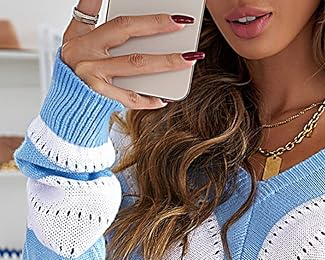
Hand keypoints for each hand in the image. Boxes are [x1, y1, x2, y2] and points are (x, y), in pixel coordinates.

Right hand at [60, 1, 197, 108]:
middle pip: (126, 31)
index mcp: (81, 36)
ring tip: (187, 59)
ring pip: (136, 64)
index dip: (123, 4)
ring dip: (165, 62)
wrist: (62, 109)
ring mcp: (92, 75)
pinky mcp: (100, 97)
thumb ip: (93, 20)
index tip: (157, 6)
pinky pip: (131, 97)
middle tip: (181, 22)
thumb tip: (112, 3)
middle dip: (156, 24)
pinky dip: (149, 98)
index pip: (104, 12)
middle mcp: (85, 52)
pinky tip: (165, 96)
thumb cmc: (75, 74)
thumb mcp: (77, 42)